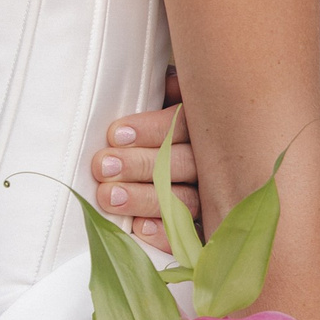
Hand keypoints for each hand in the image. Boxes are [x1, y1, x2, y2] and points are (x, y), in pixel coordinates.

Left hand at [95, 67, 198, 247]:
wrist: (192, 156)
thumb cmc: (164, 116)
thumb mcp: (172, 95)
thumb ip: (170, 88)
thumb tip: (166, 82)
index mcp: (206, 123)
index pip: (183, 126)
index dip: (152, 130)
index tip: (116, 134)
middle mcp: (216, 160)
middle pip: (183, 164)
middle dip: (140, 165)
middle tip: (103, 167)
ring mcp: (214, 196)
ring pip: (184, 199)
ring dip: (145, 199)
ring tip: (109, 197)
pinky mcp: (204, 227)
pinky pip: (191, 237)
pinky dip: (166, 234)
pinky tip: (140, 229)